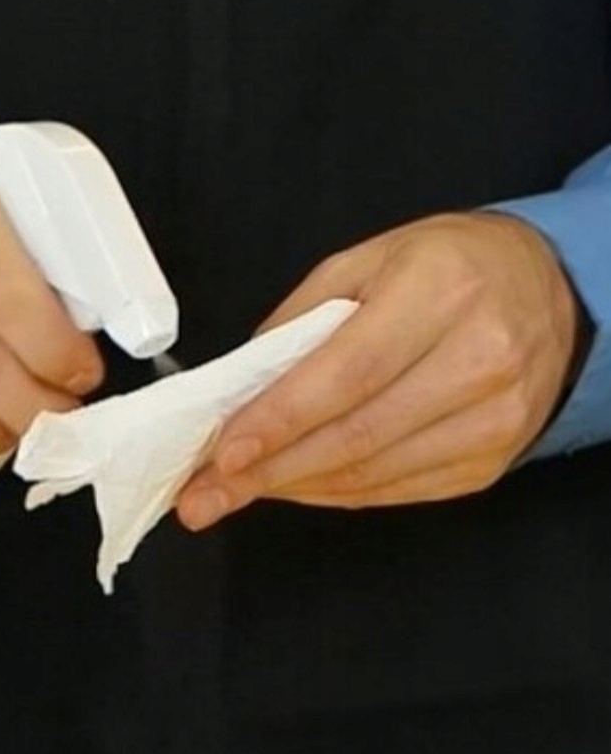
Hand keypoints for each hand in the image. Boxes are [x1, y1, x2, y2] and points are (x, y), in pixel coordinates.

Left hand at [176, 212, 582, 529]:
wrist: (548, 287)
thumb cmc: (449, 264)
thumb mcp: (367, 259)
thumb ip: (301, 318)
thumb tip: (243, 382)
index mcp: (440, 293)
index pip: (347, 374)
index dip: (279, 420)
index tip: (224, 453)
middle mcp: (479, 359)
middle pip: (356, 435)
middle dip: (269, 471)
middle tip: (206, 494)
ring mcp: (494, 419)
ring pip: (374, 472)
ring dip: (294, 487)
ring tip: (235, 493)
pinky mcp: (492, 460)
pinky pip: (399, 490)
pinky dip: (336, 493)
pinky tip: (294, 487)